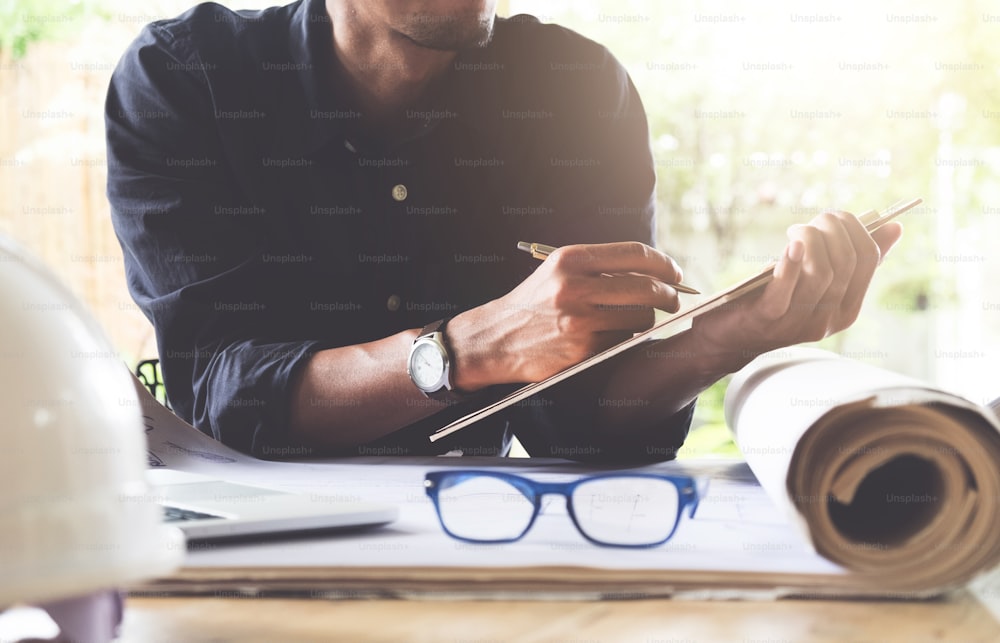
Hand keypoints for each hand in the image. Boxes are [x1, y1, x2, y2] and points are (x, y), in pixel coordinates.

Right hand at [448, 242, 684, 387]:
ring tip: (634, 321)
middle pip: (646, 287)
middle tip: (673, 301)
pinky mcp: (581, 348)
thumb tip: (653, 274)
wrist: (493, 339)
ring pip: (640, 317)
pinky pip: (622, 341)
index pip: (635, 254)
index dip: (664, 264)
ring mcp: (579, 318)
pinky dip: (625, 339)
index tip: (674, 274)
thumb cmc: (532, 304)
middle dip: (669, 296)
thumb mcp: (558, 272)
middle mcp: (575, 285)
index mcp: (571, 258)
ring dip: (646, 321)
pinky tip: (612, 337)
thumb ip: (599, 268)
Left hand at [691, 211, 903, 368]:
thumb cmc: (775, 298)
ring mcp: (799, 323)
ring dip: (811, 239)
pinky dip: (791, 264)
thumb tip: (894, 227)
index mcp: (847, 310)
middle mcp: (828, 321)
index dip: (857, 228)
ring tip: (796, 230)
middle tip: (813, 221)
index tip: (836, 216)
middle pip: (846, 262)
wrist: (730, 335)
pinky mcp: (768, 320)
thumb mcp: (816, 280)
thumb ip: (851, 260)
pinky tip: (793, 244)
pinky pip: (786, 291)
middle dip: (832, 229)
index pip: (868, 260)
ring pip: (821, 273)